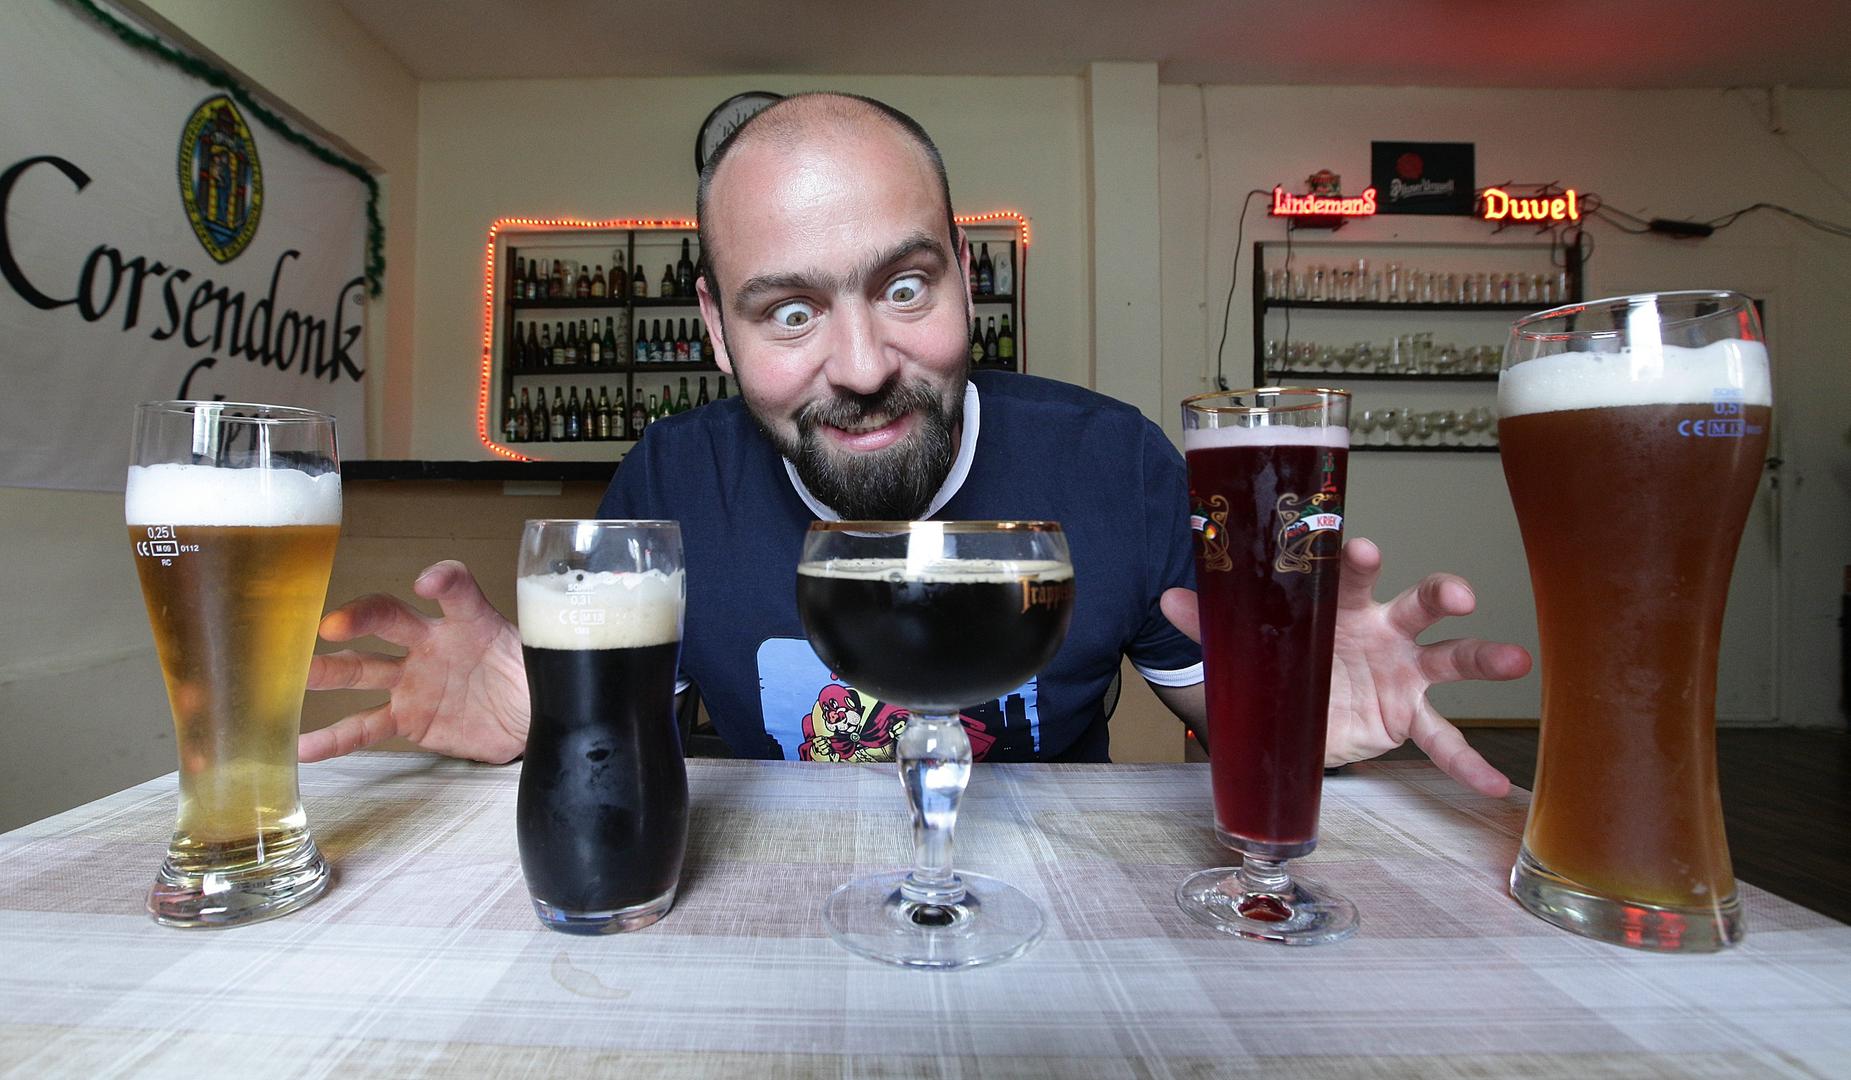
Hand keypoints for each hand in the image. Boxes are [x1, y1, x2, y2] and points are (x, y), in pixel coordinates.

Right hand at [300, 561, 529, 763]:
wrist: (531, 724)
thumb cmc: (534, 679)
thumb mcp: (539, 653)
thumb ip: (535, 637)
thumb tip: (554, 625)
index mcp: (466, 621)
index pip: (455, 590)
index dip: (444, 581)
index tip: (429, 582)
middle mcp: (430, 643)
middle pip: (388, 620)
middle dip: (360, 618)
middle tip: (332, 625)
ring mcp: (413, 680)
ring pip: (363, 669)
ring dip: (329, 671)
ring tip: (297, 675)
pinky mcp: (407, 718)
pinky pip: (366, 726)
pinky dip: (335, 738)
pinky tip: (304, 745)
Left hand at [1159, 537, 1531, 796]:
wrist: (1298, 713)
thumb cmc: (1288, 659)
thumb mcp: (1251, 647)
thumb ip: (1216, 625)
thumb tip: (1169, 597)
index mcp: (1341, 606)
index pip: (1352, 576)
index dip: (1357, 561)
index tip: (1360, 550)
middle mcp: (1383, 631)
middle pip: (1418, 604)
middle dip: (1439, 594)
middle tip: (1459, 594)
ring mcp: (1403, 672)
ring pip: (1450, 660)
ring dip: (1484, 657)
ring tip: (1514, 660)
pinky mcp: (1408, 715)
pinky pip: (1441, 739)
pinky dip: (1467, 761)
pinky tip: (1495, 783)